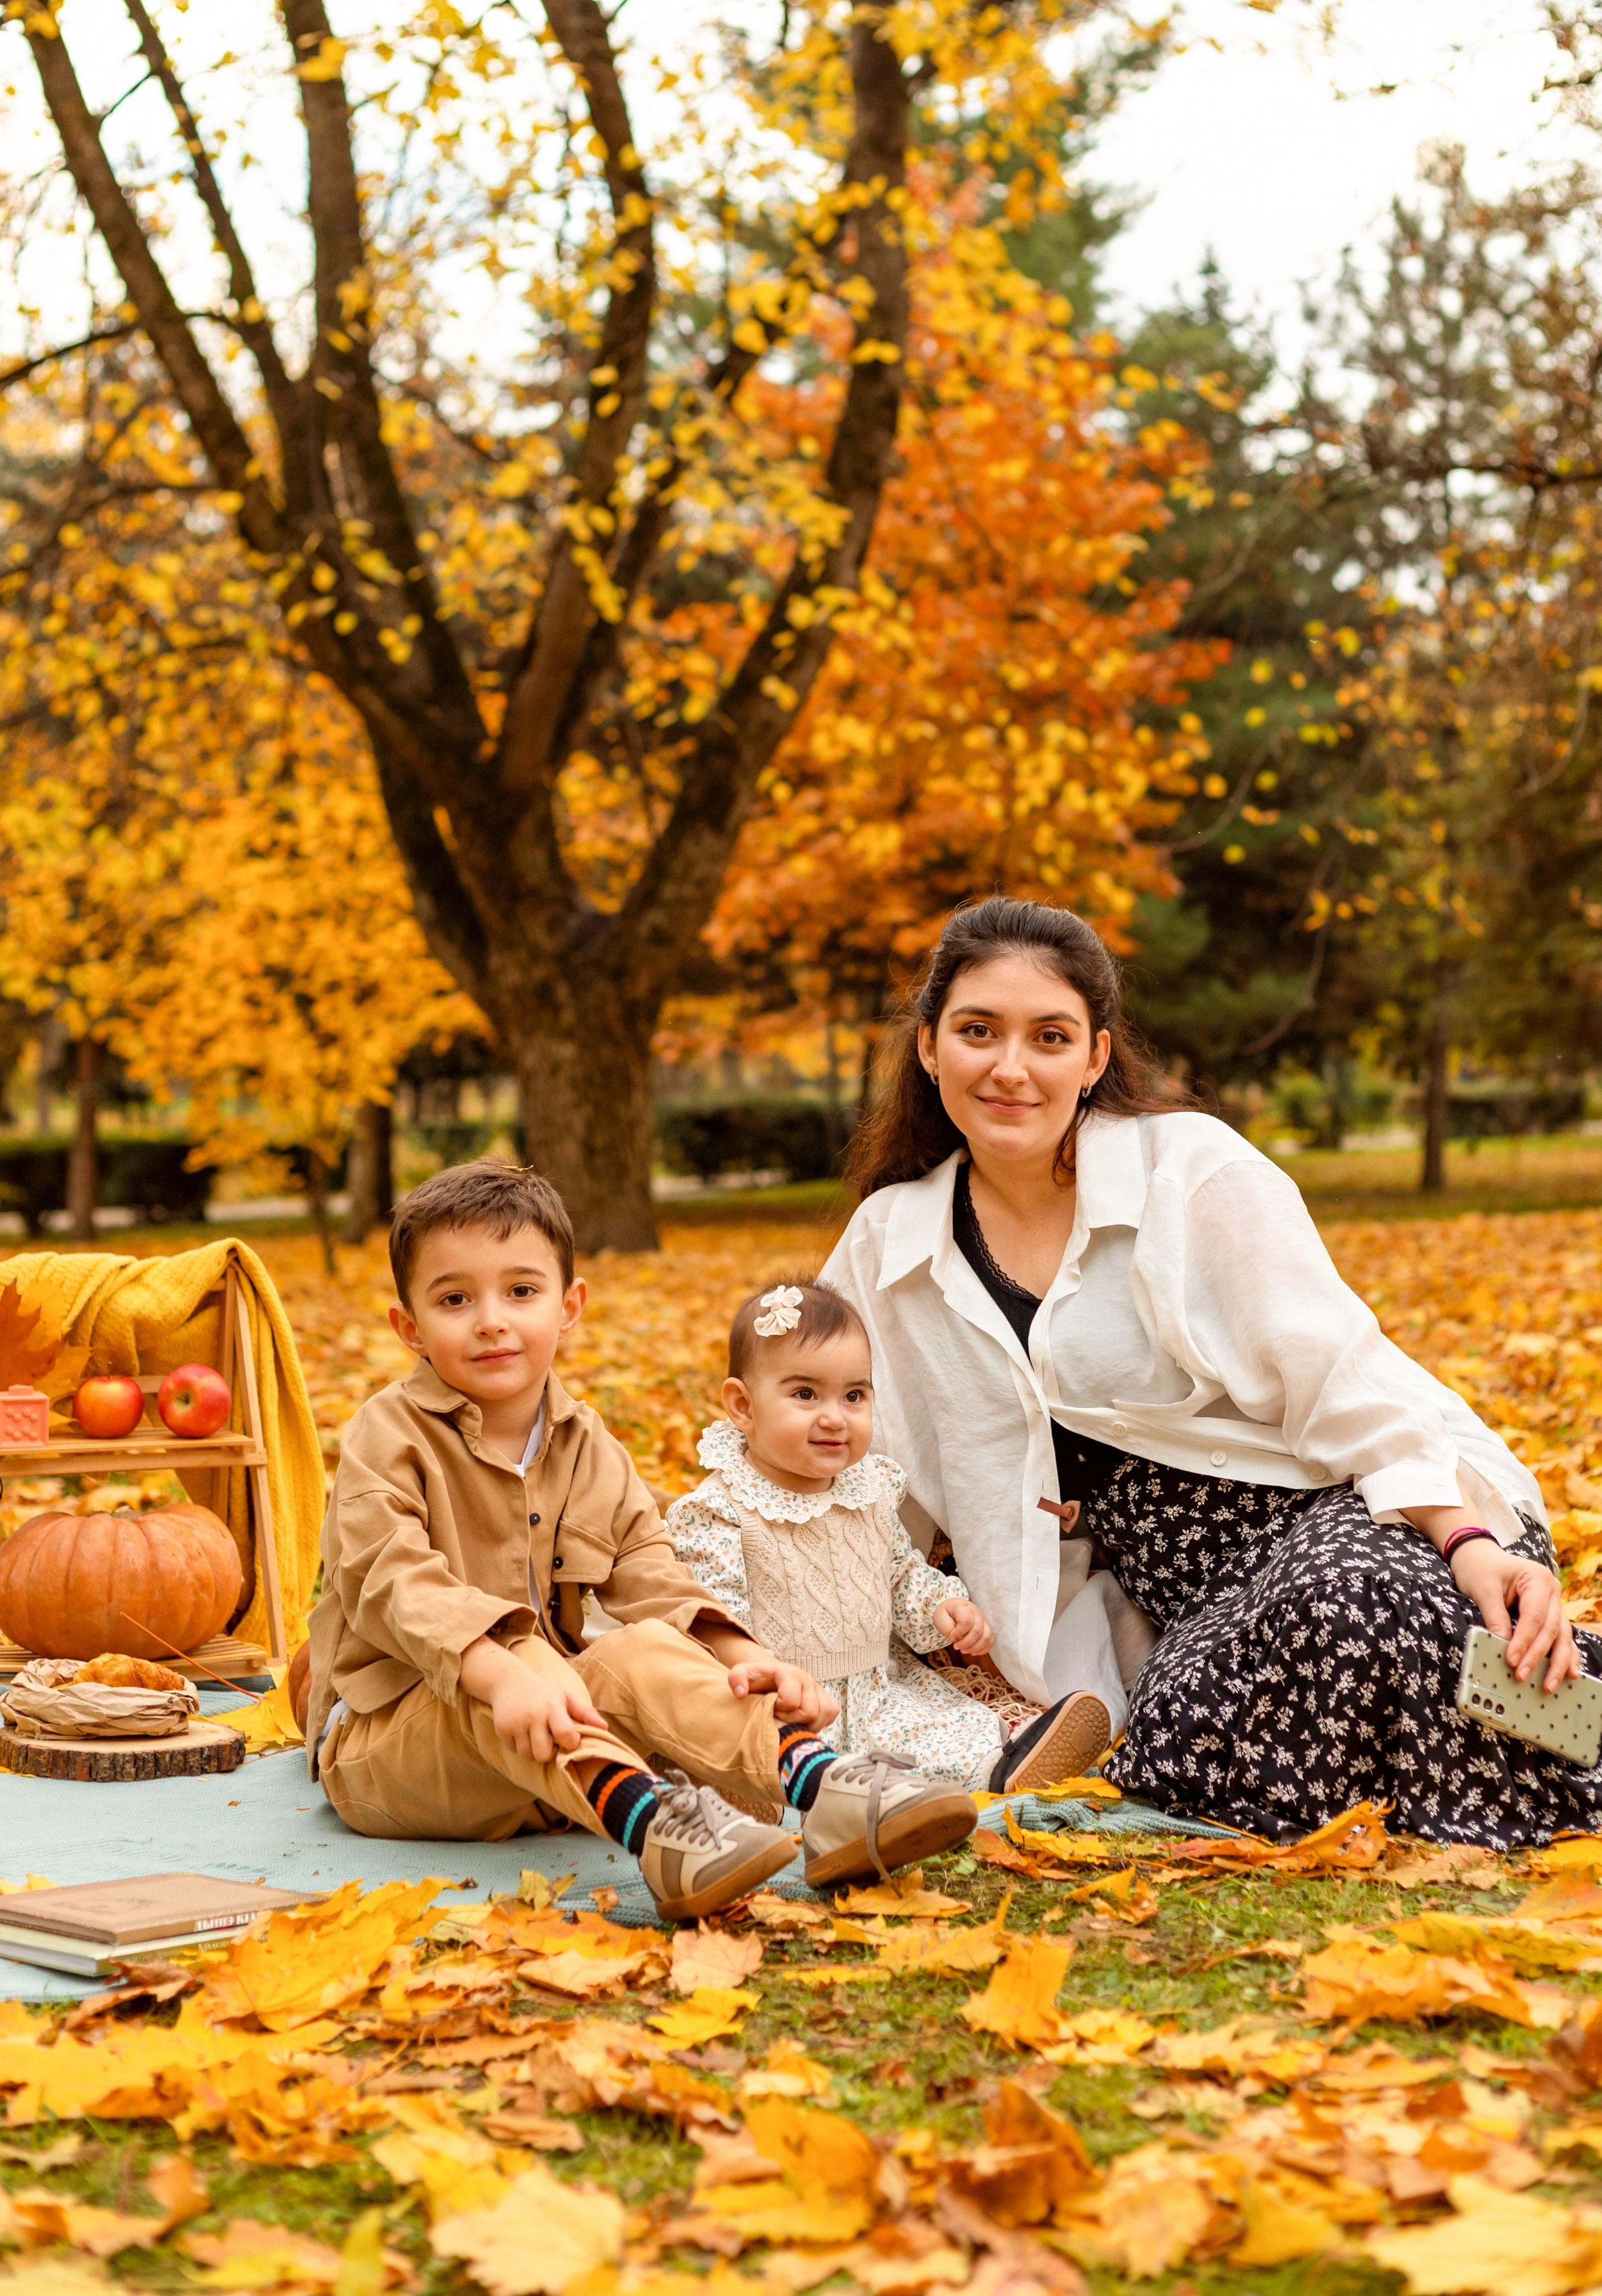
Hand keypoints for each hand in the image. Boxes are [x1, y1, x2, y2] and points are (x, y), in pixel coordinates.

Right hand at [488, 1669, 606, 1761]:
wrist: (508, 1681)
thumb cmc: (543, 1692)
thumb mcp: (565, 1696)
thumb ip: (585, 1712)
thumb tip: (605, 1728)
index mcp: (552, 1706)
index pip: (565, 1734)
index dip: (571, 1743)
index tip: (570, 1739)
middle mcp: (533, 1715)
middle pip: (543, 1754)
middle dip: (549, 1753)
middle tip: (550, 1741)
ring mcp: (515, 1723)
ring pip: (528, 1755)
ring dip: (534, 1750)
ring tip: (536, 1736)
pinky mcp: (502, 1729)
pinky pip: (513, 1750)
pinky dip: (519, 1746)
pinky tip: (523, 1732)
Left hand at [728, 1657, 839, 1728]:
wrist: (770, 1677)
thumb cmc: (756, 1680)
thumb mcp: (741, 1674)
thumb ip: (736, 1679)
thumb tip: (740, 1693)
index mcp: (788, 1673)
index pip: (792, 1700)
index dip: (780, 1710)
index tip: (771, 1709)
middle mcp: (807, 1680)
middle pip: (810, 1712)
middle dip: (793, 1720)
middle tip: (781, 1718)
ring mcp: (818, 1689)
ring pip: (824, 1715)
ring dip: (807, 1725)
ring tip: (792, 1722)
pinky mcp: (826, 1698)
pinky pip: (831, 1714)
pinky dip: (820, 1722)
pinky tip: (804, 1723)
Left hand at [934, 1596, 993, 1657]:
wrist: (952, 1609)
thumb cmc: (945, 1614)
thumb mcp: (940, 1618)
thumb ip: (948, 1628)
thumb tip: (957, 1639)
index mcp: (963, 1607)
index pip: (967, 1621)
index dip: (958, 1633)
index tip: (951, 1637)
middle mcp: (977, 1613)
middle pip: (977, 1631)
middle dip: (966, 1643)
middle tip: (955, 1646)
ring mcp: (983, 1620)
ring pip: (986, 1637)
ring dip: (975, 1647)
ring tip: (963, 1650)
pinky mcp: (986, 1628)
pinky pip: (990, 1640)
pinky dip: (983, 1649)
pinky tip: (972, 1652)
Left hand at [1451, 1538, 1581, 1693]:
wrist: (1479, 1556)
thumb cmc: (1481, 1568)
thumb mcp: (1483, 1589)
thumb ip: (1495, 1617)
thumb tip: (1503, 1646)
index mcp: (1537, 1578)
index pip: (1535, 1616)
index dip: (1525, 1641)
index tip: (1513, 1661)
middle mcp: (1552, 1590)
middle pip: (1551, 1629)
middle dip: (1539, 1656)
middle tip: (1524, 1676)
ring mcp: (1554, 1603)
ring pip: (1562, 1636)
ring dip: (1557, 1662)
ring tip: (1550, 1684)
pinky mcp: (1550, 1614)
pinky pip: (1561, 1636)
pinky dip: (1564, 1655)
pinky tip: (1568, 1672)